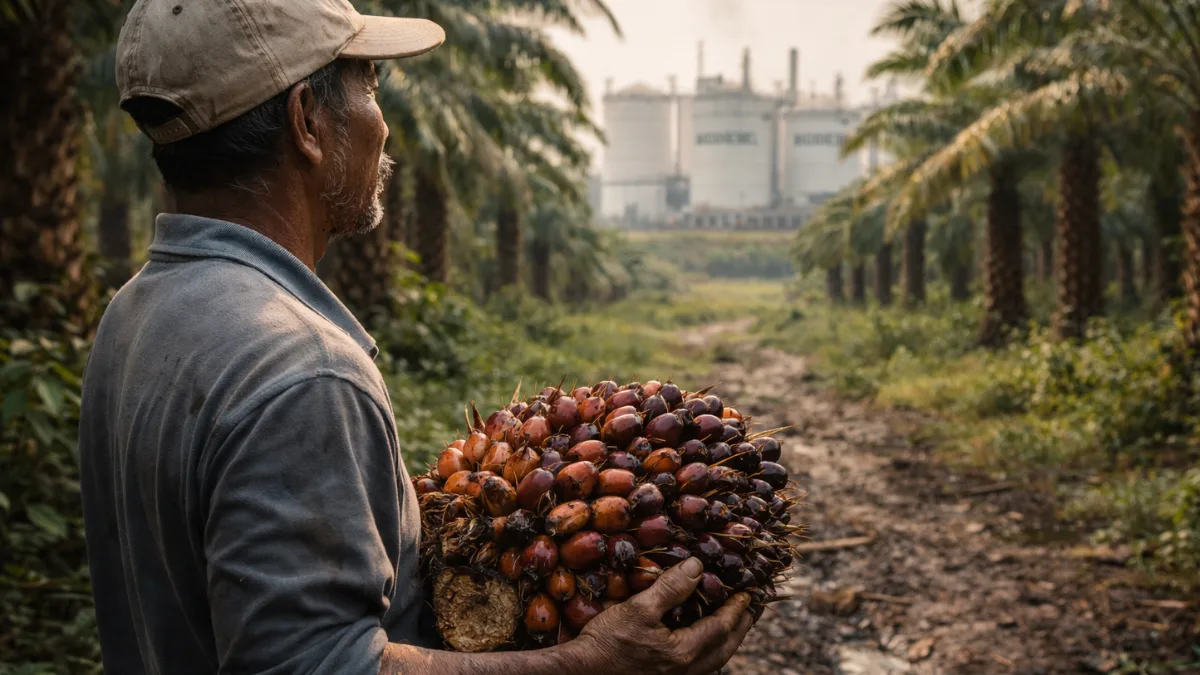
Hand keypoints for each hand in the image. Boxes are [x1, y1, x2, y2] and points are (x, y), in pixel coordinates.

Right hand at [568, 557, 753, 674]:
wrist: (582, 673)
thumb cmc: (607, 642)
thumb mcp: (639, 608)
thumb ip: (670, 588)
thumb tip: (697, 567)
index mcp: (684, 652)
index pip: (722, 627)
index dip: (737, 609)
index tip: (748, 594)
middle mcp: (686, 671)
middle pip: (724, 648)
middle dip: (740, 628)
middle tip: (750, 609)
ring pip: (713, 660)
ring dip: (726, 641)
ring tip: (731, 623)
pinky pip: (698, 666)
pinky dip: (708, 651)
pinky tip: (700, 641)